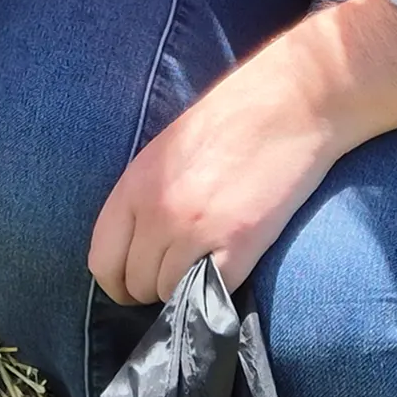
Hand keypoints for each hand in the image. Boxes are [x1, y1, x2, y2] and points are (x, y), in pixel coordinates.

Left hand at [88, 0, 396, 304]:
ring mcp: (195, 230)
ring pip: (170, 295)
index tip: (138, 280)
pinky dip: (218, 292)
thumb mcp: (168, 149)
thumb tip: (137, 244)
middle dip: (154, 286)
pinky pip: (211, 295)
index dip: (119, 281)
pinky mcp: (238, 244)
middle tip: (181, 271)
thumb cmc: (234, 117)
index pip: (102, 261)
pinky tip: (232, 266)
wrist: (294, 101)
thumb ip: (145, 195)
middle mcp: (156, 211)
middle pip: (136, 284)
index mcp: (134, 185)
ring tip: (209, 264)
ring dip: (186, 290)